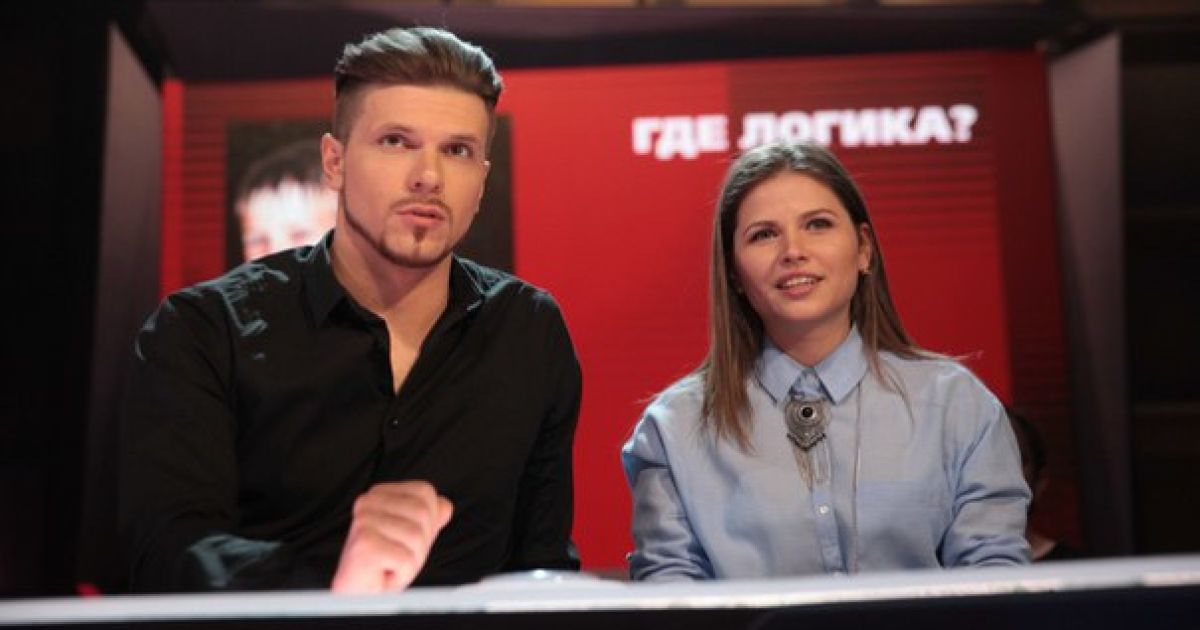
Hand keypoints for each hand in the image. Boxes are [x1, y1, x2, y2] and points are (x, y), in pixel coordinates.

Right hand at [330, 481, 452, 593]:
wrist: (360, 594)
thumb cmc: (381, 567)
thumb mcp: (411, 537)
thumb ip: (429, 518)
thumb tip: (445, 506)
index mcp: (378, 494)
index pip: (425, 493)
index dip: (427, 521)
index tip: (404, 539)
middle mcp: (367, 503)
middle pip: (423, 513)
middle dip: (420, 542)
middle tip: (396, 555)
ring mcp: (364, 522)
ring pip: (416, 537)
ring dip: (411, 560)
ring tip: (390, 565)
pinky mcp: (365, 545)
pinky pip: (407, 559)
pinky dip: (402, 573)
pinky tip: (383, 573)